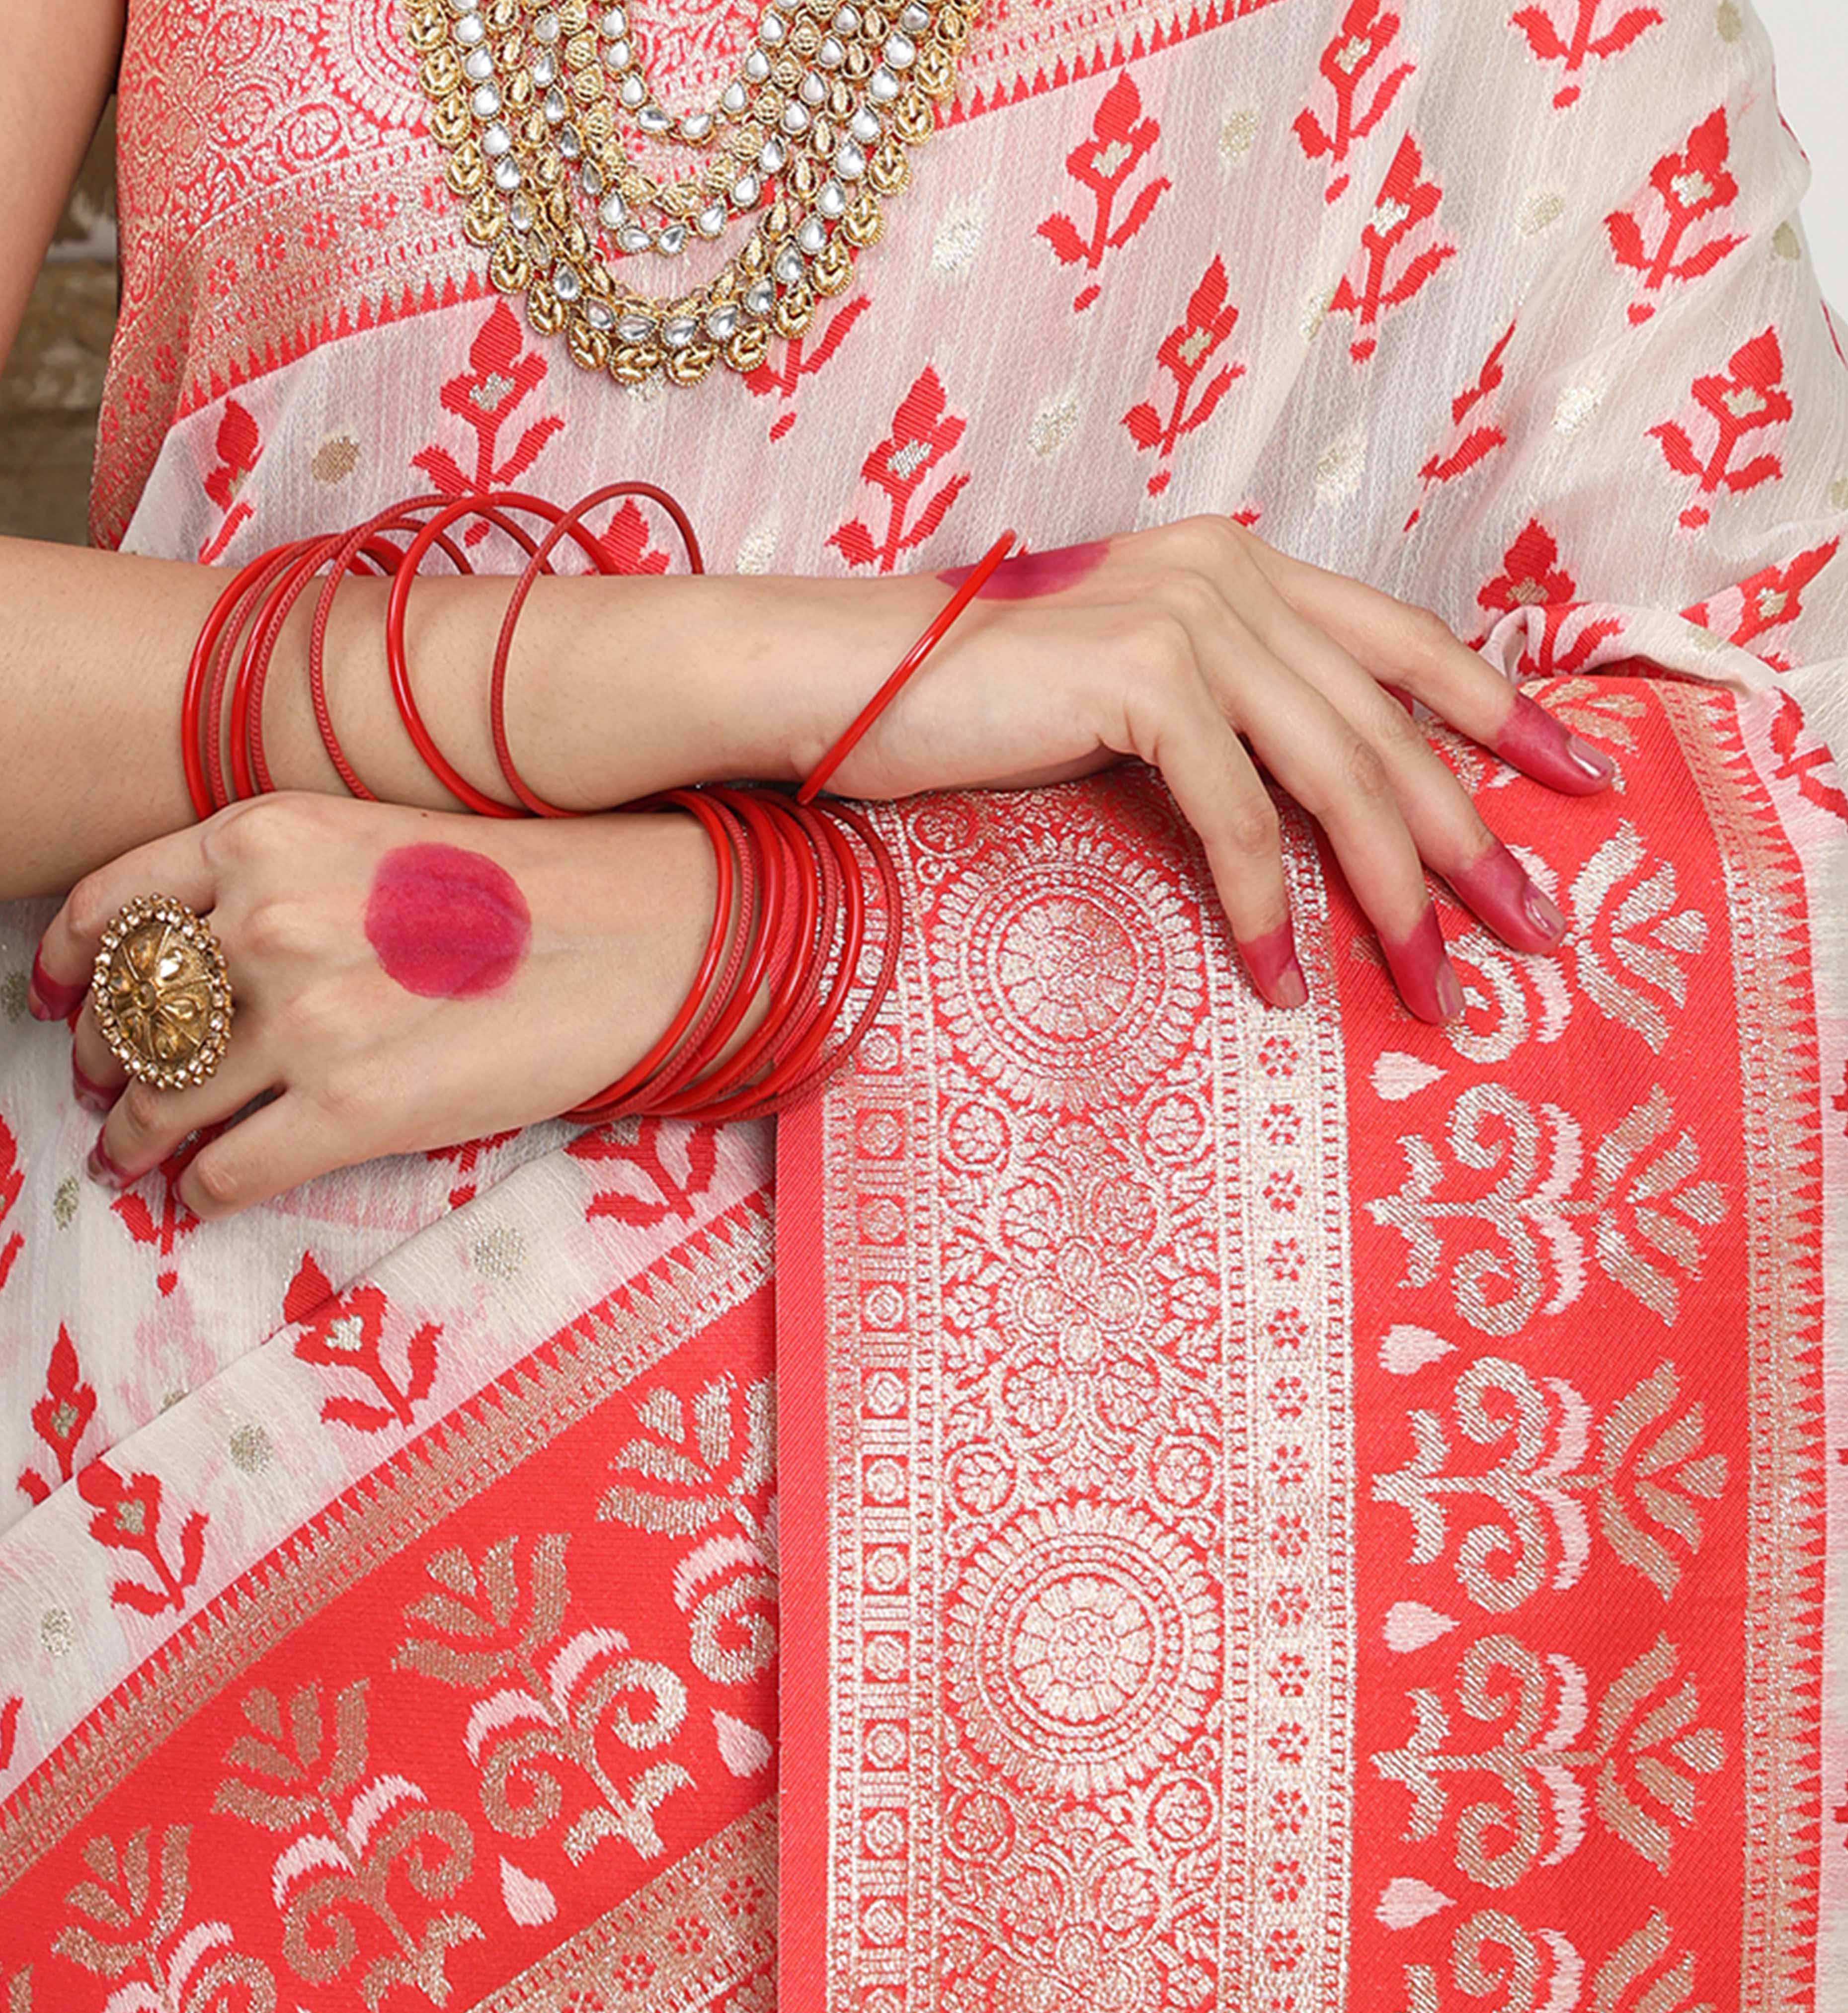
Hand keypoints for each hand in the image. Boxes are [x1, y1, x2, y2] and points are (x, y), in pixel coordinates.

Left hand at [36, 792, 714, 1216]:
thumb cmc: (520, 888)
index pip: (108, 908)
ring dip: (139, 1143)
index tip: (60, 1005)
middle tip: (110, 1099)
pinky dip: (205, 1191)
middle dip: (106, 1068)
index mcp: (262, 836)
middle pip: (129, 1014)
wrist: (636, 933)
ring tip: (138, 1161)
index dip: (68, 968)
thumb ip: (274, 884)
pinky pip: (230, 1169)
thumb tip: (197, 967)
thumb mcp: (369, 839)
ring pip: (164, 1102)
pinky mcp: (354, 1108)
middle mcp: (265, 921)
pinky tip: (210, 1194)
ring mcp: (306, 1018)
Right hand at [795, 517, 1615, 1020]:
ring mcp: (1189, 616)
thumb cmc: (977, 707)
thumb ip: (1232, 722)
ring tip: (1430, 990)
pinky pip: (1237, 816)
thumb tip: (1323, 814)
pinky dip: (1264, 908)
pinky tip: (1279, 981)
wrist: (843, 680)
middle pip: (1392, 725)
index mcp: (1242, 568)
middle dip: (1473, 842)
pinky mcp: (1142, 677)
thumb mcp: (1133, 702)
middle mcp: (1231, 573)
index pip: (1407, 644)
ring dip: (1392, 899)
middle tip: (1531, 935)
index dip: (1503, 715)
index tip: (1581, 786)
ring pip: (1336, 776)